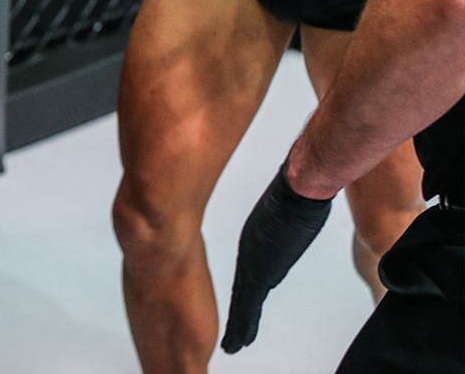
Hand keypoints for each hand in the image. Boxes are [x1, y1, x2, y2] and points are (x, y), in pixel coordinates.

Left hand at [221, 164, 332, 353]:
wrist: (299, 187)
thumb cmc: (301, 189)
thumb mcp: (294, 208)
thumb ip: (293, 218)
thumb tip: (302, 213)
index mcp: (256, 240)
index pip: (248, 274)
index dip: (244, 293)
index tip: (243, 310)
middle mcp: (250, 253)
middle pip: (242, 291)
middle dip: (239, 315)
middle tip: (231, 338)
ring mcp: (253, 263)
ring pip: (242, 304)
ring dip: (239, 326)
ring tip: (232, 346)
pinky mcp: (259, 271)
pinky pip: (246, 307)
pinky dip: (241, 326)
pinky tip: (236, 341)